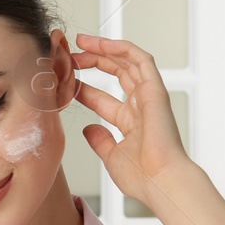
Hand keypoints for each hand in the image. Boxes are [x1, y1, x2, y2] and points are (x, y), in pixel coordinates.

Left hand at [70, 35, 194, 210]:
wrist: (161, 182)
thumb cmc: (142, 177)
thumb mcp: (111, 156)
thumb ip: (100, 140)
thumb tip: (88, 130)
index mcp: (130, 122)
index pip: (101, 98)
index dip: (82, 87)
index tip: (63, 81)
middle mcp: (141, 106)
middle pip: (115, 74)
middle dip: (92, 62)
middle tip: (69, 55)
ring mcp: (149, 96)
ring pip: (127, 62)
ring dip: (104, 49)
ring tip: (82, 42)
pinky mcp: (156, 90)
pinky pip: (141, 60)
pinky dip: (122, 48)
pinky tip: (102, 44)